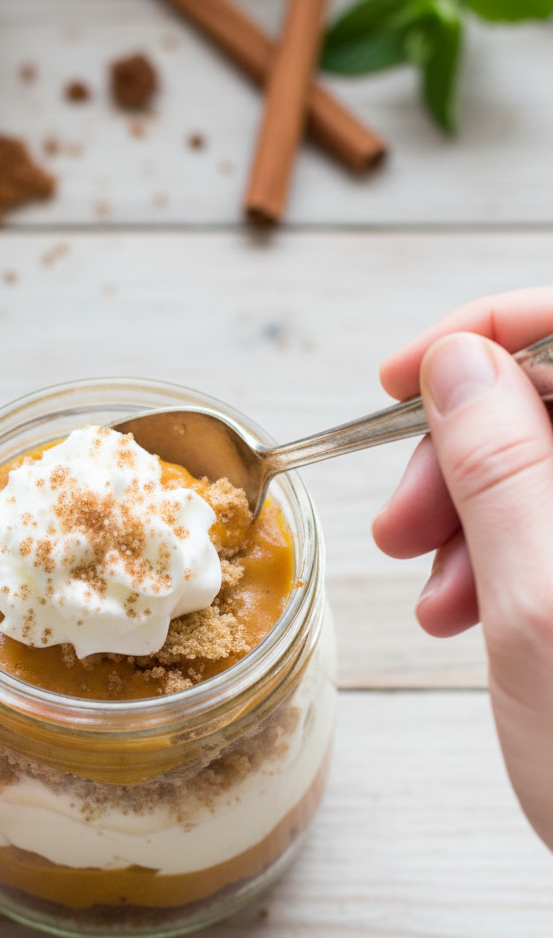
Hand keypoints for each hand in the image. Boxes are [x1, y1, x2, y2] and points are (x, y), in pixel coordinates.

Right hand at [373, 289, 552, 850]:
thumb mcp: (546, 609)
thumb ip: (504, 466)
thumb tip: (460, 361)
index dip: (491, 329)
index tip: (399, 376)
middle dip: (467, 444)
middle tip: (403, 519)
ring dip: (478, 510)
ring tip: (433, 591)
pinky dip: (508, 551)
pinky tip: (466, 608)